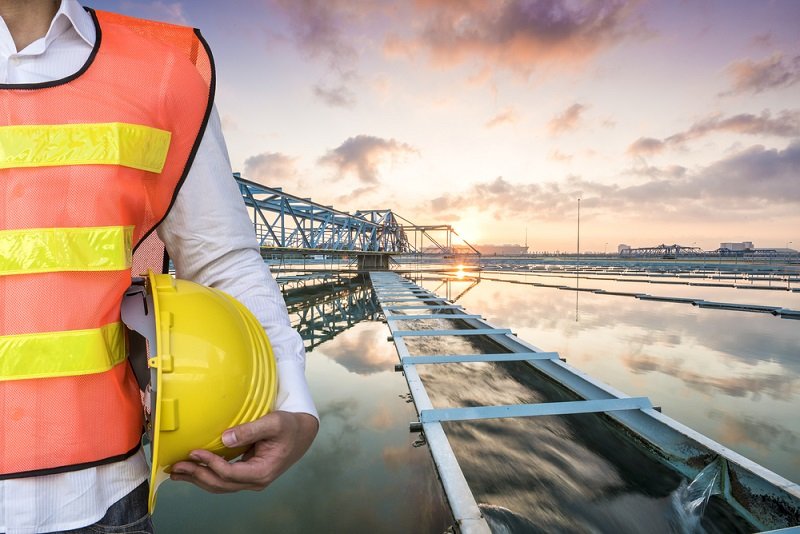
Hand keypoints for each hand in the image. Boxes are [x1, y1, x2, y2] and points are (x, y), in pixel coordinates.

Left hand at [169, 410, 318, 492]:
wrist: (303, 433)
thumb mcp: (273, 423)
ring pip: (220, 486)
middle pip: (221, 484)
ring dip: (198, 479)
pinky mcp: (247, 474)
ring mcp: (251, 480)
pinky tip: (194, 470)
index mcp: (263, 471)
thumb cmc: (290, 427)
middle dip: (197, 475)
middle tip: (176, 466)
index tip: (194, 452)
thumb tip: (225, 438)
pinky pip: (224, 480)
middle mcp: (256, 481)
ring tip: (177, 472)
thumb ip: (250, 430)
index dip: (210, 464)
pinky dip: (207, 475)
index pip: (230, 473)